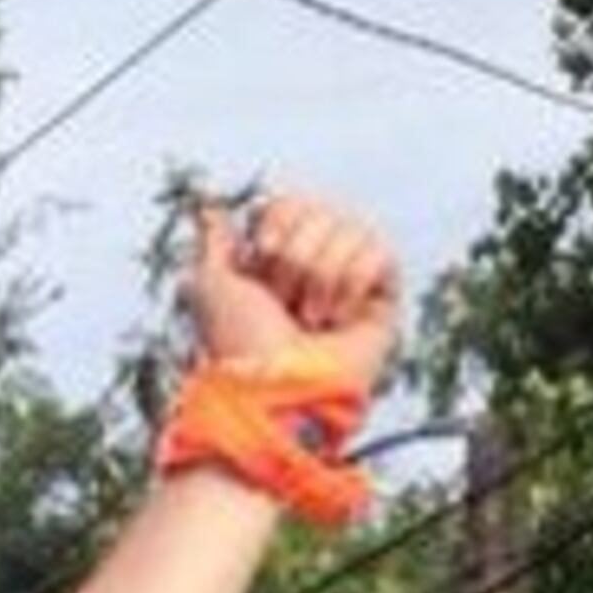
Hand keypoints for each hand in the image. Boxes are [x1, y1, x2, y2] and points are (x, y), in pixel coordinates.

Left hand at [186, 191, 400, 410]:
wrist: (275, 391)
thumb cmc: (240, 347)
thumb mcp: (212, 288)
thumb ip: (213, 244)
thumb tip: (209, 206)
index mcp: (279, 258)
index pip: (291, 201)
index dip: (274, 227)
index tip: (258, 264)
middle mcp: (317, 264)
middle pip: (320, 209)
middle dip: (295, 257)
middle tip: (285, 302)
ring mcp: (352, 279)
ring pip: (350, 228)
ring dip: (320, 277)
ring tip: (311, 320)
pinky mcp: (383, 298)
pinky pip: (379, 251)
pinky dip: (352, 284)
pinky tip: (338, 320)